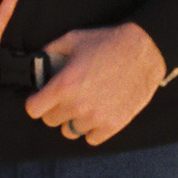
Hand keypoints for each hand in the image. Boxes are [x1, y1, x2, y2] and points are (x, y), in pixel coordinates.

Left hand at [26, 23, 166, 144]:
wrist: (145, 51)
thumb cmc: (108, 43)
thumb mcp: (73, 39)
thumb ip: (49, 52)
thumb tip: (37, 62)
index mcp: (64, 86)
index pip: (33, 110)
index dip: (36, 102)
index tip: (42, 98)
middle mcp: (77, 106)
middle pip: (51, 121)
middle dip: (55, 109)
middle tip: (67, 97)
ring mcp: (96, 118)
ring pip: (70, 131)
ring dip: (73, 120)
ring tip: (84, 104)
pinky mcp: (113, 125)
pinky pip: (91, 138)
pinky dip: (92, 129)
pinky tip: (98, 113)